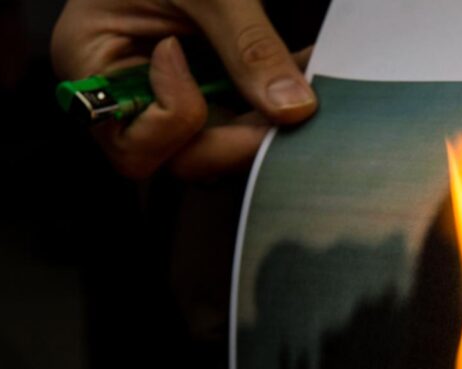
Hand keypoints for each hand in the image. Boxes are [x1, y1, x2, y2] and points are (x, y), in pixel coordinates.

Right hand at [51, 0, 317, 179]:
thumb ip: (248, 46)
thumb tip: (292, 108)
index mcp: (92, 65)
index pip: (132, 143)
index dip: (176, 120)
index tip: (188, 58)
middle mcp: (123, 96)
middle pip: (177, 160)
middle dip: (236, 139)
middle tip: (286, 109)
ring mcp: (163, 97)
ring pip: (215, 151)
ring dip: (262, 128)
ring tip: (300, 87)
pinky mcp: (201, 92)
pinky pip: (235, 123)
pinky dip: (270, 109)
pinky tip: (299, 77)